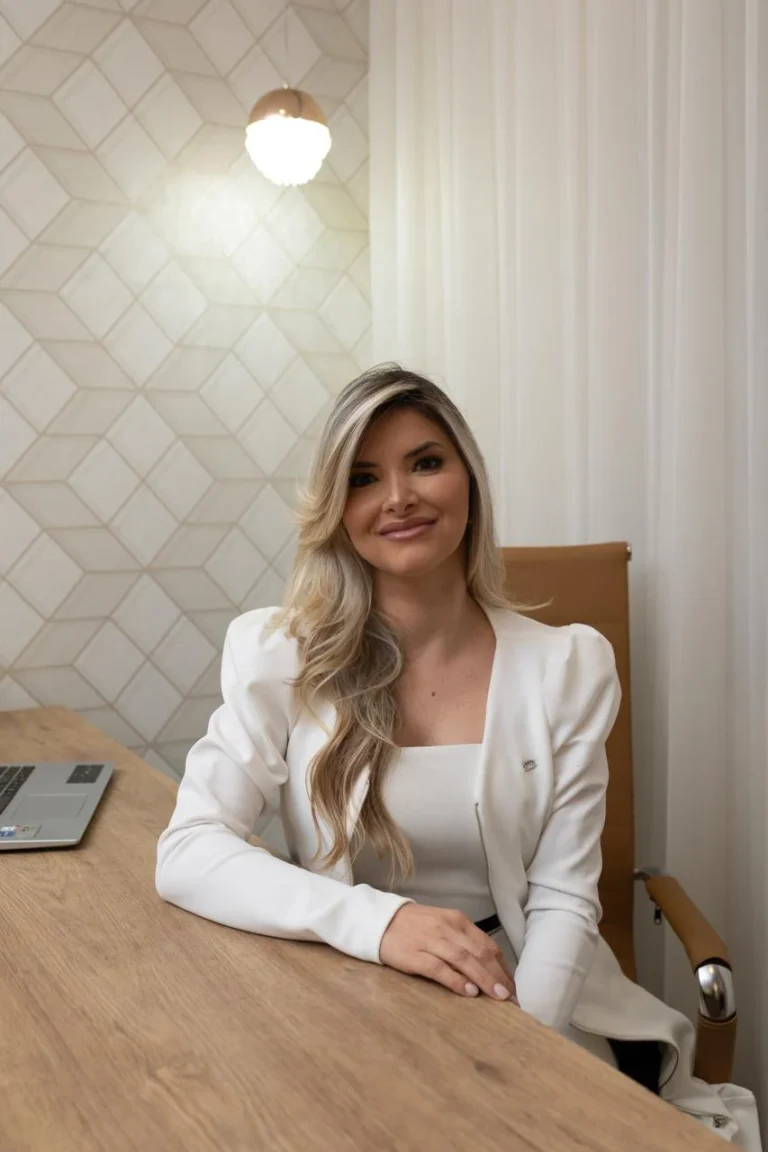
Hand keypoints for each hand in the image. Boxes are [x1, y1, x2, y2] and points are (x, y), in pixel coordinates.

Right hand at [380, 904, 518, 1001]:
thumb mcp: (444, 927)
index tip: (513, 987)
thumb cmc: (416, 927)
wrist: (381, 921)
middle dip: (498, 977)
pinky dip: (456, 980)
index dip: (503, 968)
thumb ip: (465, 943)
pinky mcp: (414, 955)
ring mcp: (431, 941)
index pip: (488, 945)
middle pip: (480, 953)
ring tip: (498, 997)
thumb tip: (489, 968)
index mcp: (458, 921)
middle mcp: (448, 929)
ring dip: (484, 979)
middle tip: (511, 998)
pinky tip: (469, 992)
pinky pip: (439, 968)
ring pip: (464, 960)